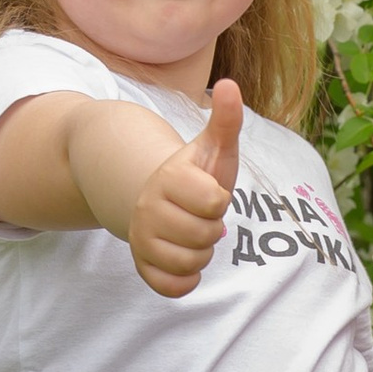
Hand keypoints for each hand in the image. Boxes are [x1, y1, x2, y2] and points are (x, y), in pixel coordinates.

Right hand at [126, 79, 240, 297]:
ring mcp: (141, 239)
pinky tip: (185, 260)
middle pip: (205, 236)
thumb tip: (231, 84)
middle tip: (201, 217)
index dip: (220, 200)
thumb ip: (225, 120)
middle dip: (212, 228)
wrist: (162, 200)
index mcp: (169, 178)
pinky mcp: (142, 265)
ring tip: (192, 235)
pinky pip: (172, 287)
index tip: (208, 193)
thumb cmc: (197, 175)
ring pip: (191, 262)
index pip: (215, 203)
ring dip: (202, 253)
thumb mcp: (214, 148)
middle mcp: (148, 209)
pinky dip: (186, 279)